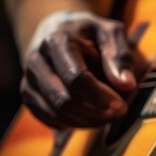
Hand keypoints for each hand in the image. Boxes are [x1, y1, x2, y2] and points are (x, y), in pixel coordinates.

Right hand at [20, 13, 135, 127]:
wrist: (62, 32)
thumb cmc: (92, 34)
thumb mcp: (111, 34)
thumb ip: (120, 57)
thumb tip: (127, 85)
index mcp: (56, 42)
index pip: (75, 78)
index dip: (99, 96)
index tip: (121, 106)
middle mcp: (36, 61)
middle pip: (63, 100)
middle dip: (95, 112)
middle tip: (120, 111)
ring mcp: (29, 81)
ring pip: (56, 114)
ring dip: (87, 120)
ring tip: (110, 113)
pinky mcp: (29, 97)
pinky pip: (51, 120)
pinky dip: (76, 123)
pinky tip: (94, 115)